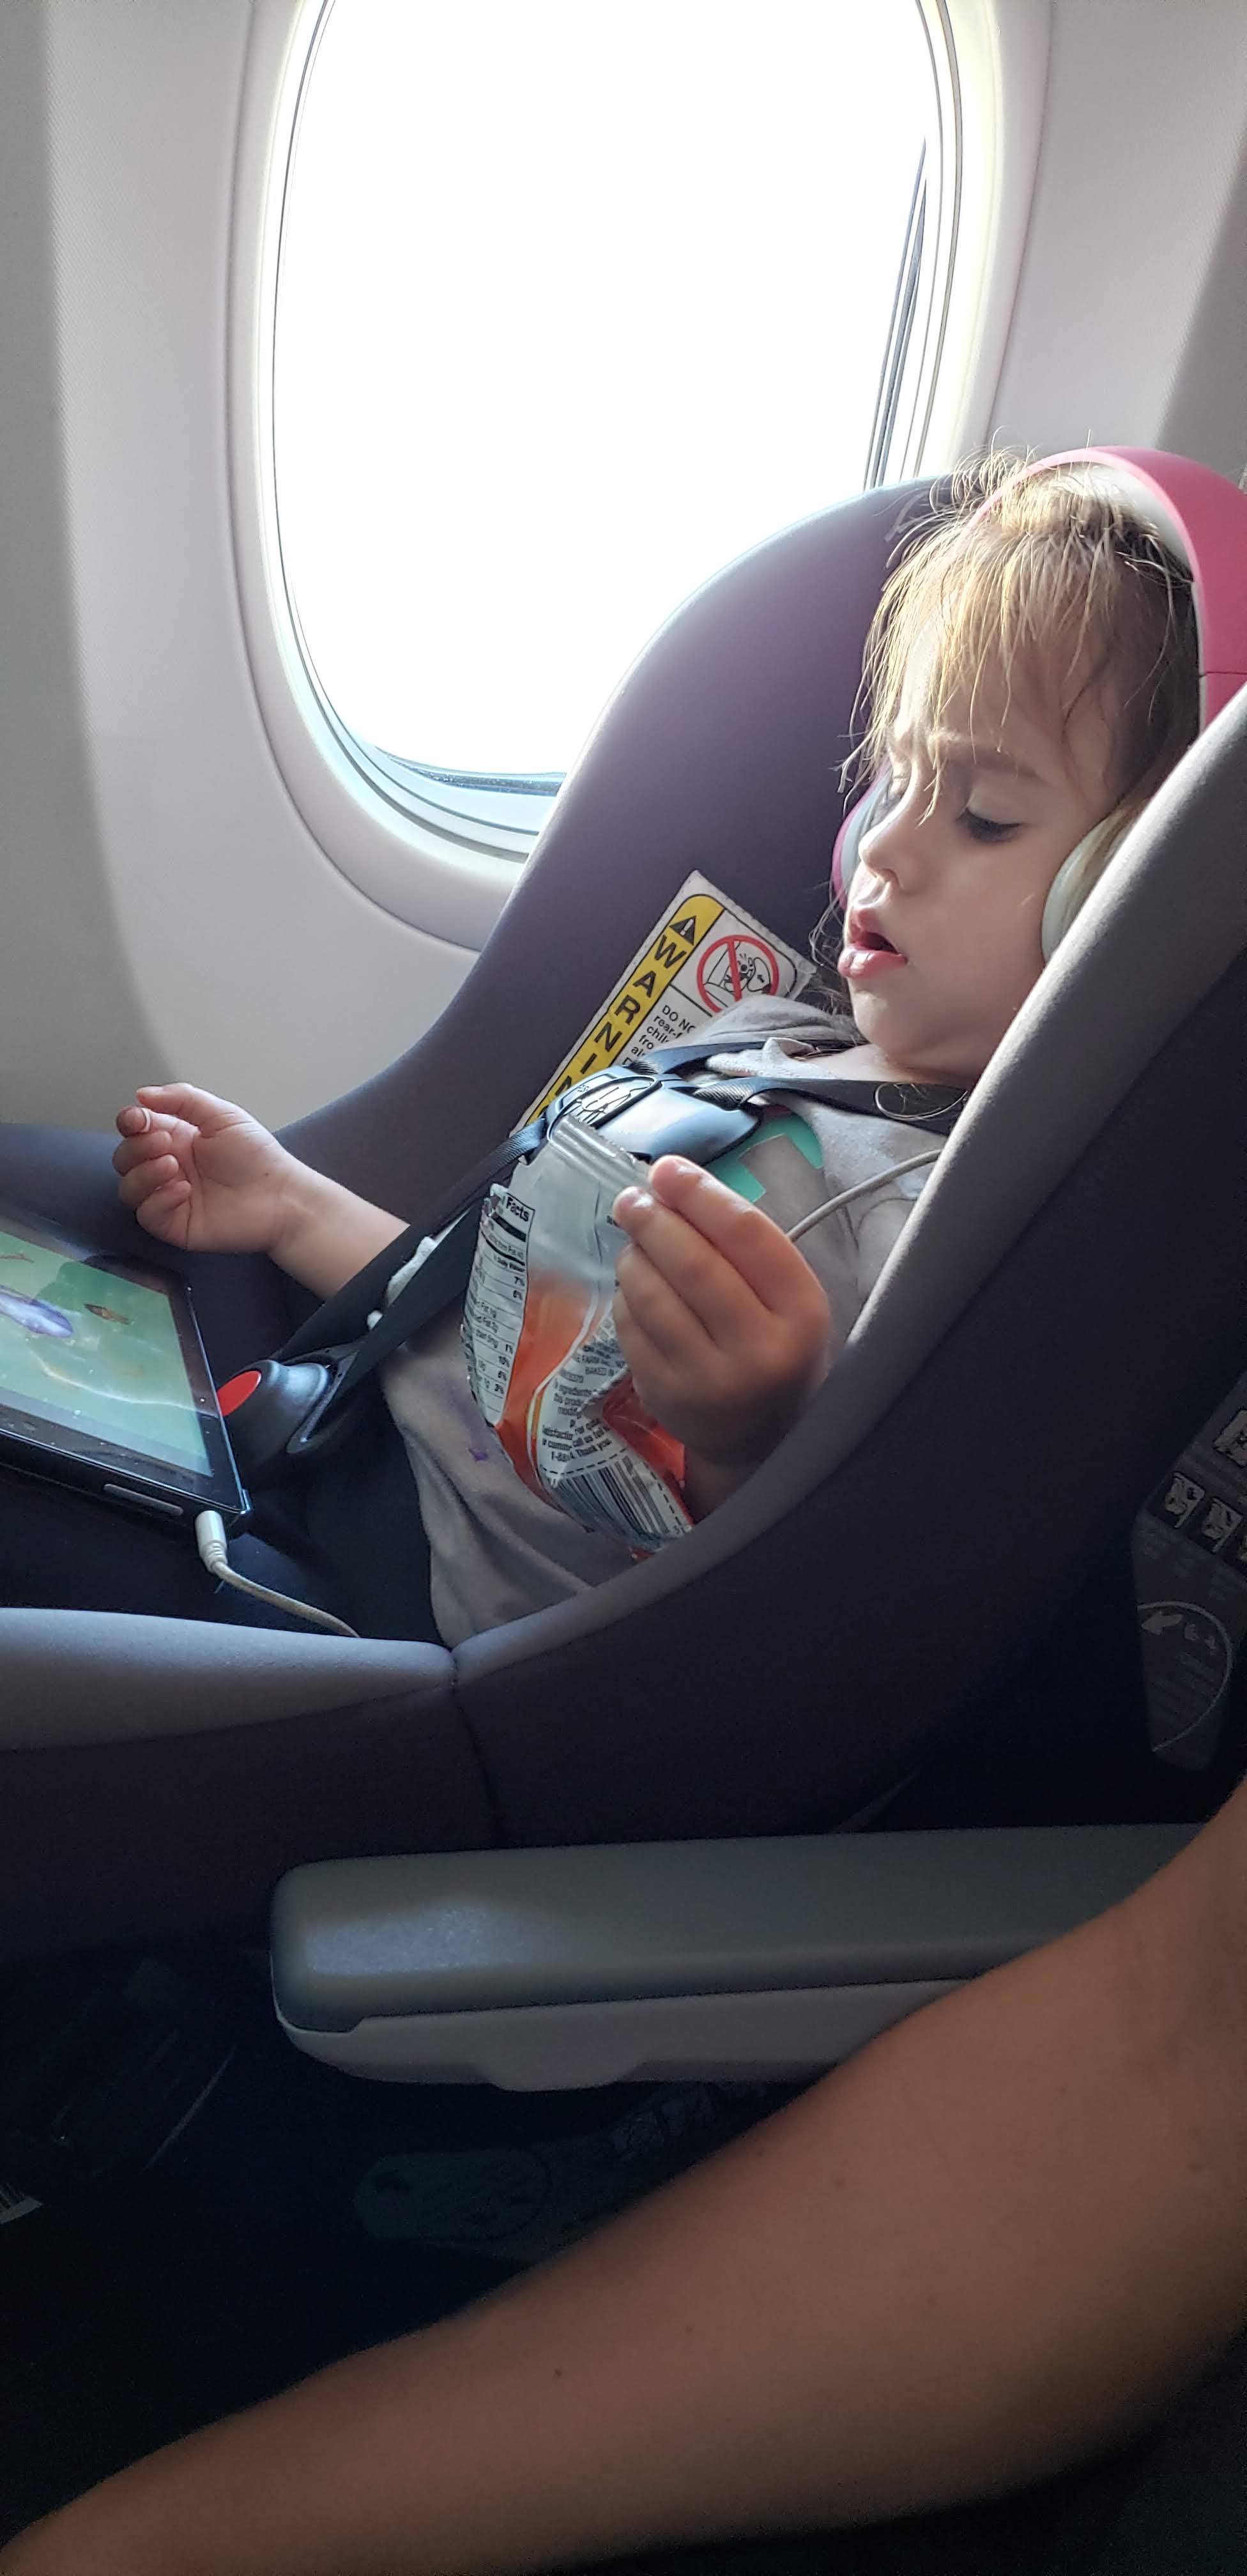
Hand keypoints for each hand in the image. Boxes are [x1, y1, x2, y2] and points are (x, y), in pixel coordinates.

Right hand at [113, 1081, 302, 1258]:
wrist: (281, 1196)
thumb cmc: (258, 1156)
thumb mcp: (222, 1115)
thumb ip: (182, 1099)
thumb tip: (142, 1095)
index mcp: (176, 1138)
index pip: (135, 1129)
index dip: (129, 1122)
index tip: (138, 1120)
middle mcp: (168, 1167)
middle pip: (124, 1158)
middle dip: (137, 1148)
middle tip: (166, 1144)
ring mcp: (169, 1197)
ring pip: (128, 1188)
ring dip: (143, 1174)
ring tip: (174, 1167)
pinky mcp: (175, 1225)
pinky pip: (147, 1215)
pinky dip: (157, 1200)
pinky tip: (182, 1190)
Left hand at [612, 1156, 831, 1482]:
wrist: (762, 1436)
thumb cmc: (774, 1344)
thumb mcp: (785, 1295)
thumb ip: (742, 1244)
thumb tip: (671, 1182)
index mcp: (800, 1311)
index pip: (745, 1235)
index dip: (700, 1194)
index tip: (667, 1168)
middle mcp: (758, 1350)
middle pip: (693, 1264)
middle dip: (654, 1220)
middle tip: (633, 1199)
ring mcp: (707, 1380)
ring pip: (653, 1296)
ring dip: (634, 1256)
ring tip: (634, 1240)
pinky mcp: (665, 1397)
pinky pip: (631, 1328)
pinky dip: (626, 1295)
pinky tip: (634, 1285)